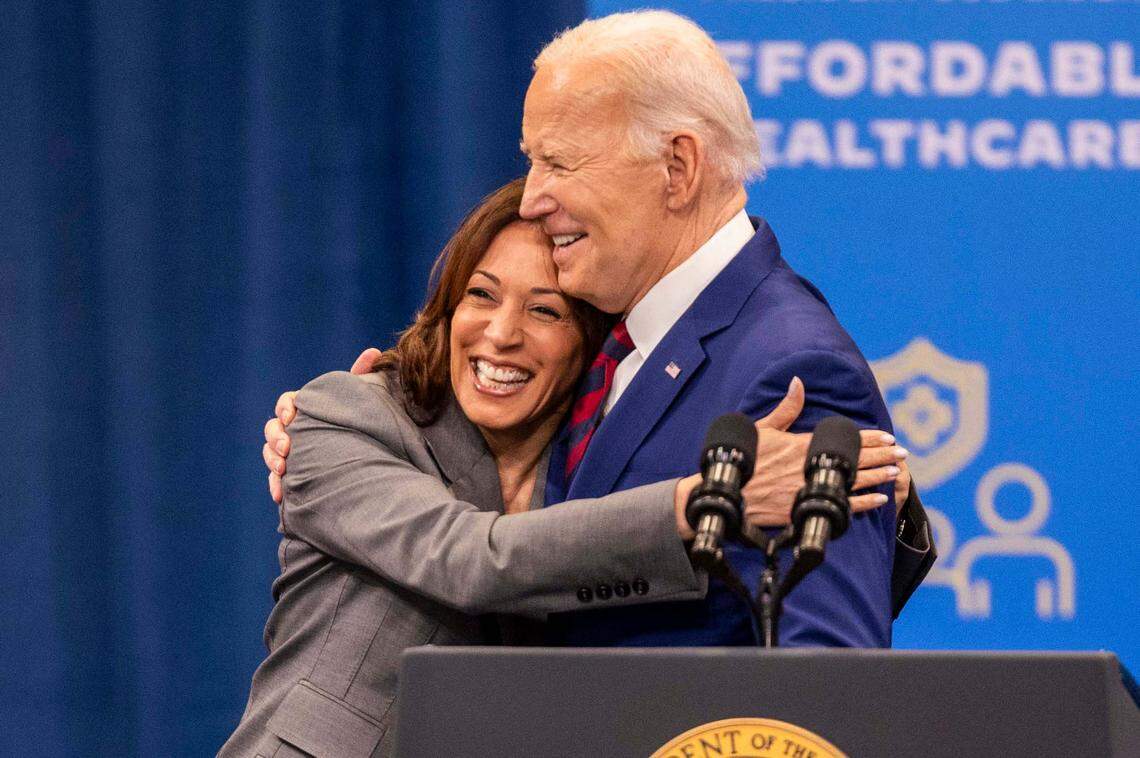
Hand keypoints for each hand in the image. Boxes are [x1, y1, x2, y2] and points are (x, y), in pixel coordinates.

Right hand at [263, 347, 382, 502]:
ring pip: (271, 454)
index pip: (287, 402)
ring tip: (283, 469)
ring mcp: (290, 452)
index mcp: (306, 408)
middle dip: (275, 438)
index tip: (292, 417)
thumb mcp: (360, 399)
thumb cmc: (358, 420)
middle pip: (272, 428)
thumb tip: (373, 351)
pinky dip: (276, 486)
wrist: (364, 457)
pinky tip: (281, 495)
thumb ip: (361, 376)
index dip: (285, 408)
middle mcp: (294, 429)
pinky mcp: (292, 474)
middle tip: (287, 448)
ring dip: (272, 460)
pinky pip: (276, 480)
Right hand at [741, 377, 907, 527]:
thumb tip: (797, 382)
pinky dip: (864, 503)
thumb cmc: (744, 460)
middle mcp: (811, 466)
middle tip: (902, 452)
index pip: (844, 438)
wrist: (728, 494)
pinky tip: (880, 499)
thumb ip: (785, 408)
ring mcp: (810, 489)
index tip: (887, 435)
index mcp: (801, 445)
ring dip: (878, 476)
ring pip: (854, 482)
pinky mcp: (807, 509)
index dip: (868, 437)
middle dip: (881, 455)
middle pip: (855, 459)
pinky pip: (843, 507)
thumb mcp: (762, 429)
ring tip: (896, 471)